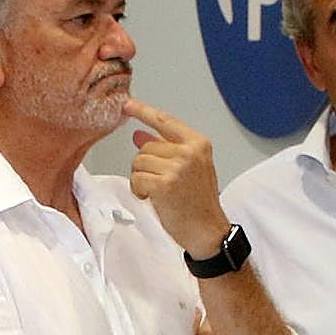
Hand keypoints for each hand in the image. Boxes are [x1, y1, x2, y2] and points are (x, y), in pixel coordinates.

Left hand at [124, 98, 230, 257]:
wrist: (207, 230)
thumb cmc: (199, 203)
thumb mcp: (189, 169)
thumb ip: (166, 149)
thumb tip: (140, 136)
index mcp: (198, 144)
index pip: (165, 121)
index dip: (143, 111)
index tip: (128, 104)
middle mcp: (190, 152)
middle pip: (146, 147)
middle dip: (145, 166)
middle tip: (161, 183)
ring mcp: (178, 167)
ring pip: (138, 162)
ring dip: (141, 179)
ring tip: (159, 192)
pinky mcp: (165, 183)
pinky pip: (136, 178)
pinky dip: (139, 190)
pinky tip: (153, 198)